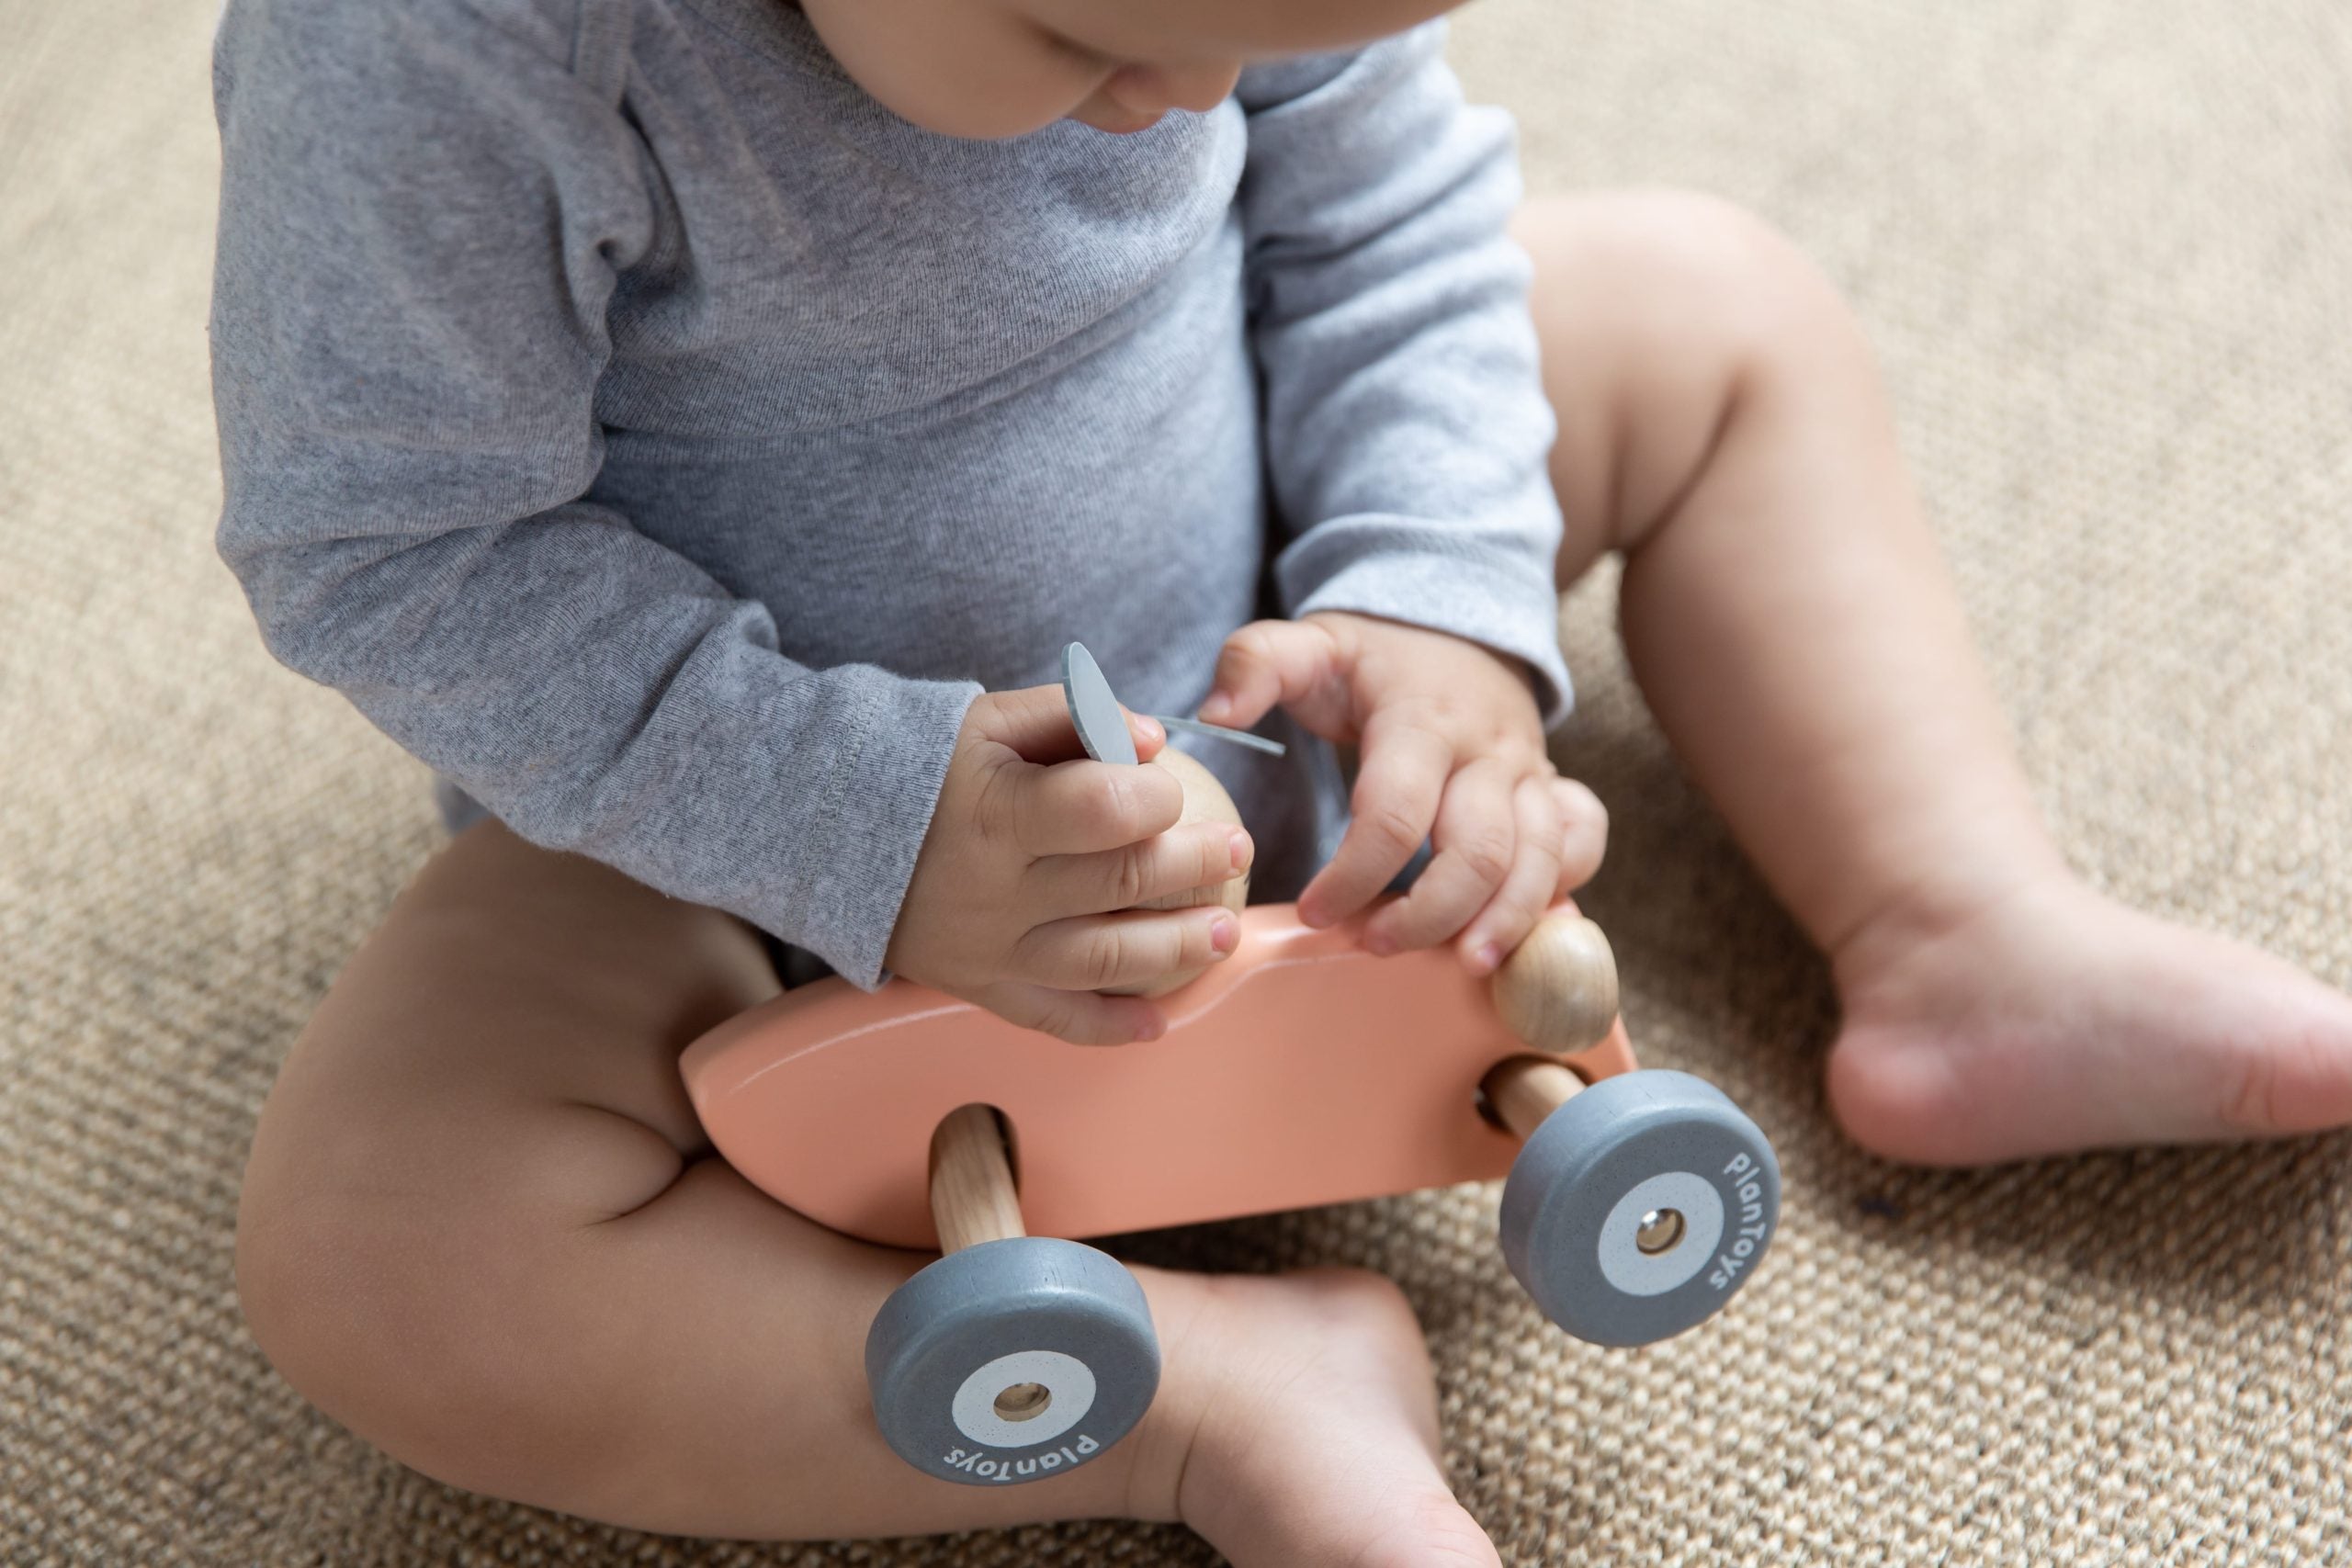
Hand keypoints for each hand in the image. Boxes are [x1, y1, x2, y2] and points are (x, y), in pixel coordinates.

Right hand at [885, 684, 1254, 1044]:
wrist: (823, 831)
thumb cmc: (918, 763)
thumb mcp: (984, 719)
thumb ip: (1071, 717)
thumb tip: (1154, 740)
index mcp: (997, 812)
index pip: (1104, 810)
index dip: (1155, 796)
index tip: (1168, 784)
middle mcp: (997, 891)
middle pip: (1120, 884)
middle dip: (1194, 863)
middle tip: (1237, 847)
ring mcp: (990, 949)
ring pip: (1104, 962)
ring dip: (1177, 950)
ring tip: (1224, 931)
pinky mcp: (980, 987)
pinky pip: (1053, 1019)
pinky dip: (1109, 1030)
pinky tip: (1158, 1025)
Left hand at [1200, 611, 1606, 974]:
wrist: (1458, 626)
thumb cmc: (1374, 656)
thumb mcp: (1312, 643)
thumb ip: (1255, 665)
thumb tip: (1214, 714)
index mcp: (1422, 719)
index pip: (1395, 813)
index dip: (1353, 874)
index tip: (1311, 912)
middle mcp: (1488, 750)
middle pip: (1479, 852)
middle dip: (1429, 914)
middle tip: (1372, 945)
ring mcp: (1530, 772)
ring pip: (1540, 859)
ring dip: (1506, 920)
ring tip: (1464, 966)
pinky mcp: (1553, 790)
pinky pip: (1581, 844)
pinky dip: (1563, 890)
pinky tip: (1529, 933)